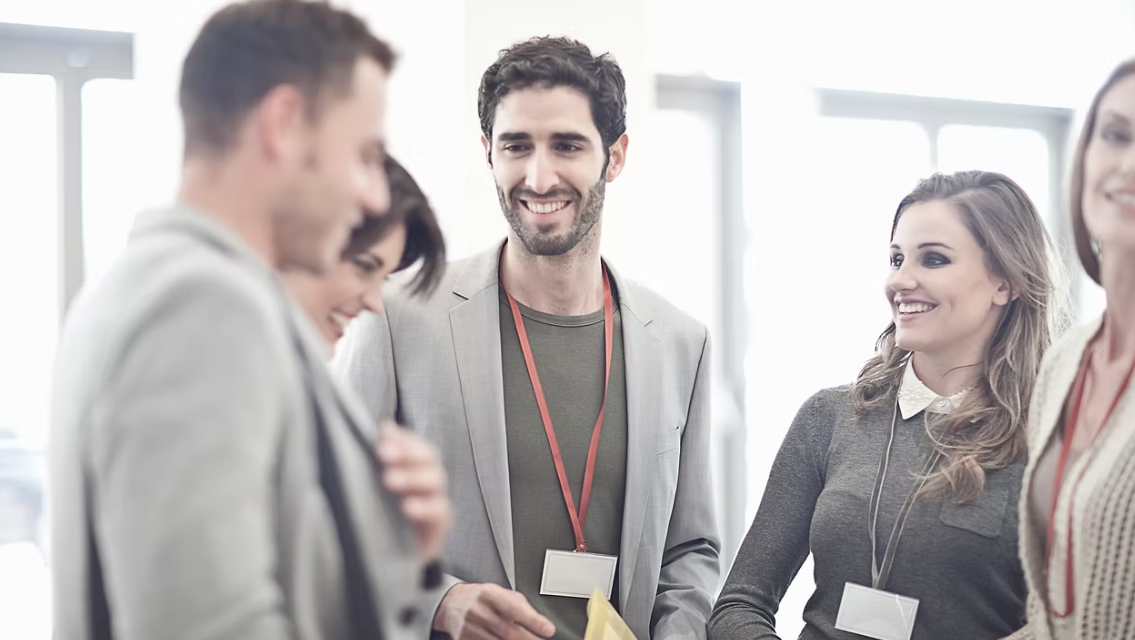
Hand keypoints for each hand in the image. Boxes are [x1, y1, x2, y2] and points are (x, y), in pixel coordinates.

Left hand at [375, 422, 451, 561]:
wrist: (394, 558)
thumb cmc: (384, 517)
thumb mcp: (375, 489)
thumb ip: (377, 461)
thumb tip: (382, 428)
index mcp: (414, 468)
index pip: (414, 444)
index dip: (402, 438)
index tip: (382, 435)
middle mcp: (428, 480)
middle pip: (428, 457)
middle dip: (406, 452)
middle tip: (382, 454)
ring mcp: (436, 501)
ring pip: (435, 479)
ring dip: (412, 476)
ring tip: (388, 480)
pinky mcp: (439, 526)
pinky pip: (439, 511)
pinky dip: (424, 506)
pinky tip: (407, 507)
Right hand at [434, 583, 555, 639]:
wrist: (452, 602)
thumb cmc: (481, 597)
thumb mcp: (500, 592)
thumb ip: (520, 605)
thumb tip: (541, 622)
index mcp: (489, 594)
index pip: (515, 609)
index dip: (533, 621)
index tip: (548, 630)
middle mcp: (478, 610)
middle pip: (509, 631)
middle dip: (530, 639)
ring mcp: (470, 628)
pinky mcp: (464, 639)